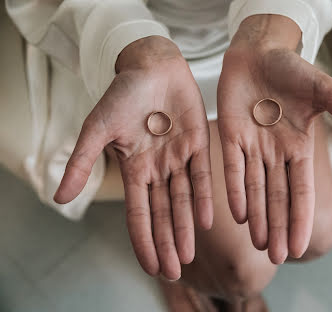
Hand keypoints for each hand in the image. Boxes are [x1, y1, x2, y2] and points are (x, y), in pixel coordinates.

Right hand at [54, 36, 212, 279]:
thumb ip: (80, 162)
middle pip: (163, 213)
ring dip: (184, 227)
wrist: (152, 65)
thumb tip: (58, 198)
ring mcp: (179, 158)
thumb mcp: (97, 129)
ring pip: (182, 200)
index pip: (138, 213)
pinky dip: (203, 198)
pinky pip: (203, 176)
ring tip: (187, 255)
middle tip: (174, 270)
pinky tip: (205, 221)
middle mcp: (158, 169)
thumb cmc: (122, 95)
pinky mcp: (200, 143)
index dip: (143, 240)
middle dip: (167, 242)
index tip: (151, 266)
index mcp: (135, 169)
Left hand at [217, 15, 331, 263]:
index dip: (300, 217)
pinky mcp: (230, 136)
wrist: (259, 52)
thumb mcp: (325, 92)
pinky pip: (234, 169)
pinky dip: (236, 191)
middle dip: (278, 226)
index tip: (300, 246)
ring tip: (259, 244)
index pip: (301, 190)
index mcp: (299, 147)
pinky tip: (238, 214)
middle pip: (277, 197)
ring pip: (255, 189)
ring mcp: (252, 146)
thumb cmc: (293, 70)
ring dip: (257, 217)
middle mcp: (276, 153)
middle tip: (276, 257)